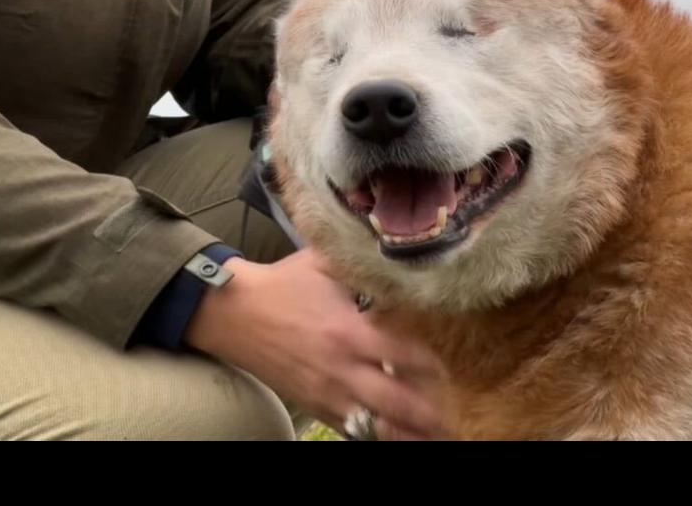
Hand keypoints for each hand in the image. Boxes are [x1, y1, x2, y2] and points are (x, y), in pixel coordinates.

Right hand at [185, 249, 447, 439]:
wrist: (231, 313)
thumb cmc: (282, 284)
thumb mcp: (326, 264)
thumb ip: (364, 264)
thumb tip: (401, 252)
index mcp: (349, 331)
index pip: (404, 354)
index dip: (435, 364)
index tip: (459, 367)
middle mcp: (341, 368)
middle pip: (396, 401)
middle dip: (429, 413)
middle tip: (459, 418)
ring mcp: (327, 392)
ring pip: (375, 424)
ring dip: (408, 432)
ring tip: (439, 435)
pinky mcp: (314, 406)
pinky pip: (350, 430)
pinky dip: (375, 435)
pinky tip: (398, 438)